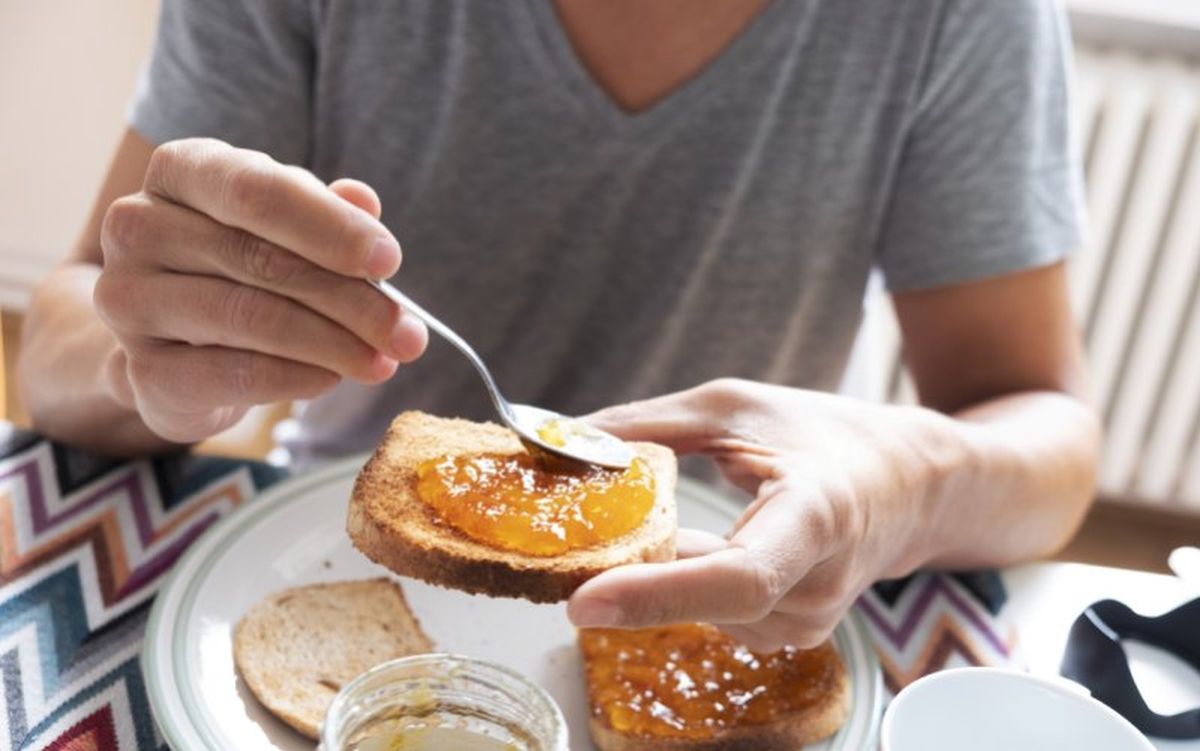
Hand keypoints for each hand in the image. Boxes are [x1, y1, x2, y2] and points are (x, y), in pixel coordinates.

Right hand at [93, 138, 426, 442]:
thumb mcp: (290, 227)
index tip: (390, 260)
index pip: (257, 190)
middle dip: (351, 301)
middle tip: (408, 334)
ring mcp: (129, 299)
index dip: (331, 227)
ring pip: (250, 318)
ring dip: (334, 345)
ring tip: (383, 361)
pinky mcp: (141, 369)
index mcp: (182, 170)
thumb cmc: (245, 266)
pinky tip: (332, 378)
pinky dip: (295, 379)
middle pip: (262, 260)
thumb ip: (327, 213)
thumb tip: (365, 201)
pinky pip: (232, 374)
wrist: (178, 344)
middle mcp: (139, 225)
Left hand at [568, 378, 963, 651]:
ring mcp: (807, 621)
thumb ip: (650, 424)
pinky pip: (709, 612)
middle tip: (563, 547)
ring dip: (653, 573)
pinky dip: (676, 581)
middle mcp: (818, 585)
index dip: (657, 592)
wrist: (906, 485)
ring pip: (697, 608)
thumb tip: (566, 439)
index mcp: (816, 516)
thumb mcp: (737, 407)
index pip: (739, 577)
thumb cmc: (824, 435)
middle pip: (705, 602)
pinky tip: (678, 546)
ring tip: (643, 525)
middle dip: (628, 577)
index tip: (584, 600)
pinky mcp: (789, 634)